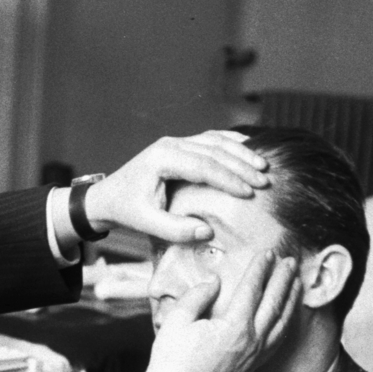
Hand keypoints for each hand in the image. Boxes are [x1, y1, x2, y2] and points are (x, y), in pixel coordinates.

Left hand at [83, 131, 269, 244]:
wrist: (107, 197)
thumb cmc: (126, 211)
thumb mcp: (146, 223)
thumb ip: (175, 229)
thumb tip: (206, 232)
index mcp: (162, 158)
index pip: (203, 165)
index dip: (228, 179)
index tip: (249, 193)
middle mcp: (170, 144)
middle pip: (214, 150)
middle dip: (241, 165)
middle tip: (264, 182)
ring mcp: (176, 142)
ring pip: (215, 141)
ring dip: (241, 153)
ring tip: (263, 167)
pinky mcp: (181, 146)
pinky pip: (211, 139)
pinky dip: (232, 143)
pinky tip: (250, 148)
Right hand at [133, 250, 300, 371]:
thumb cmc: (172, 360)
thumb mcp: (177, 320)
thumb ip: (198, 296)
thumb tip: (215, 282)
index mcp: (234, 326)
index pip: (252, 289)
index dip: (261, 269)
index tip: (267, 253)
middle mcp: (252, 340)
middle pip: (274, 303)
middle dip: (283, 279)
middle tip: (290, 261)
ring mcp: (255, 355)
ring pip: (282, 323)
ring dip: (291, 300)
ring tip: (297, 283)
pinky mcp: (253, 366)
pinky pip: (277, 341)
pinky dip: (287, 324)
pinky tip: (288, 316)